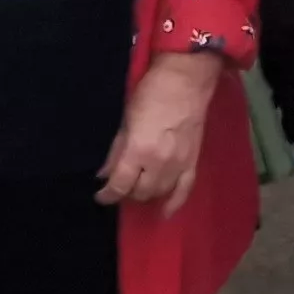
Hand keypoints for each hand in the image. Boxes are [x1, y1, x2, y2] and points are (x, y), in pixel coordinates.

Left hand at [98, 52, 226, 214]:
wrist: (186, 81)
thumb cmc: (150, 94)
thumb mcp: (126, 120)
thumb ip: (116, 151)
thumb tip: (104, 173)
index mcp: (138, 151)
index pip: (120, 185)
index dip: (107, 195)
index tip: (100, 196)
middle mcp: (159, 164)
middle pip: (139, 192)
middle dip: (126, 192)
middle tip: (120, 184)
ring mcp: (178, 165)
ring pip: (159, 193)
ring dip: (145, 194)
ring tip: (137, 187)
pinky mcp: (192, 162)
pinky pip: (184, 191)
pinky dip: (173, 204)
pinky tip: (164, 212)